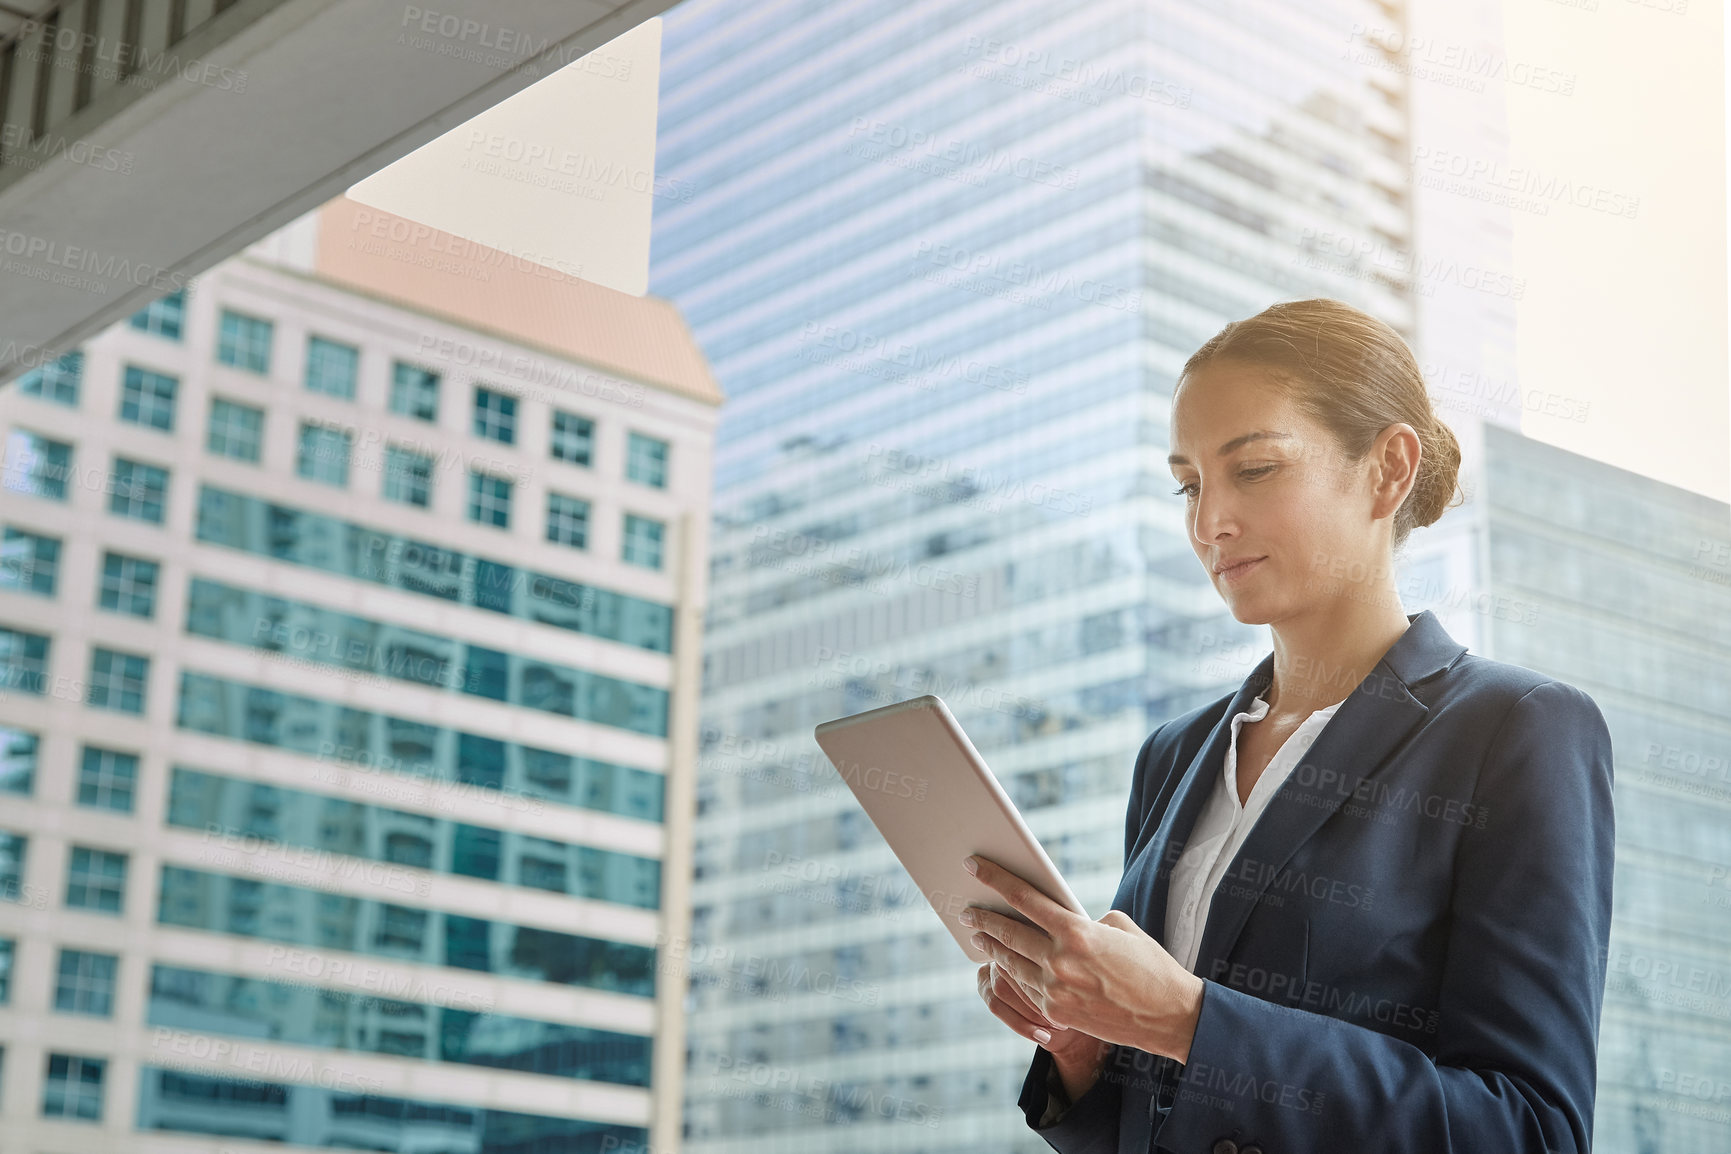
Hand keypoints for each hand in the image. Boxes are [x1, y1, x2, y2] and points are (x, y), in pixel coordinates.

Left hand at [962, 854, 1204, 1063]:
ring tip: (980, 936)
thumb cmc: (1149, 964)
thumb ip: (1082, 921)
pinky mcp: (1055, 1014)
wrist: (1168, 1016)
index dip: (995, 879)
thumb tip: (1056, 922)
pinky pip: (1026, 987)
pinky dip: (1014, 973)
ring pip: (1011, 962)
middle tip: (966, 910)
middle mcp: (1059, 961)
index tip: (973, 865)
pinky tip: (1006, 965)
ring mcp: (1055, 991)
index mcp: (1076, 931)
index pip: (1024, 898)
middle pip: (1008, 932)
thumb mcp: (1119, 927)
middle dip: (983, 919)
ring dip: (993, 948)